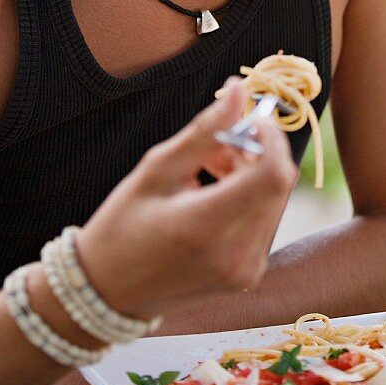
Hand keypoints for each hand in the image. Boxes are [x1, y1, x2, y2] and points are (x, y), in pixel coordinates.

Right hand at [76, 78, 297, 320]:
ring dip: (254, 174)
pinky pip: (265, 220)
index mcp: (206, 227)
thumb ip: (204, 131)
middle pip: (278, 184)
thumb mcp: (156, 170)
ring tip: (211, 167)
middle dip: (259, 152)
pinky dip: (250, 197)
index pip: (272, 174)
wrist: (106, 294)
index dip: (271, 138)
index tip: (251, 117)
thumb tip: (240, 90)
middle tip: (221, 142)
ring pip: (275, 200)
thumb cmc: (123, 226)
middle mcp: (235, 255)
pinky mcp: (248, 275)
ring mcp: (245, 271)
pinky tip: (216, 191)